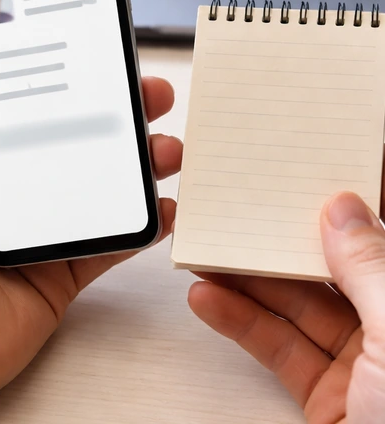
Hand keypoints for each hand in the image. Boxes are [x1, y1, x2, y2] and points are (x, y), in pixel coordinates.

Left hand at [0, 35, 182, 422]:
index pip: (18, 103)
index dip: (56, 75)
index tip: (90, 50)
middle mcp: (3, 190)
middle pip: (70, 139)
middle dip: (113, 113)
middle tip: (147, 92)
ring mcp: (35, 230)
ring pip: (98, 186)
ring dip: (136, 164)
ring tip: (166, 147)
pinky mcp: (58, 273)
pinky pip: (109, 243)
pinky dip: (140, 226)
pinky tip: (161, 206)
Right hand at [189, 190, 384, 423]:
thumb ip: (371, 268)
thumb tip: (343, 207)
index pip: (384, 238)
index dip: (349, 205)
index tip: (305, 171)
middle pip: (333, 269)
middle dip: (281, 239)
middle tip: (238, 211)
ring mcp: (367, 369)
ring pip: (297, 308)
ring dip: (247, 280)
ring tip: (204, 252)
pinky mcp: (331, 401)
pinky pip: (279, 350)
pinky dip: (240, 323)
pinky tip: (209, 299)